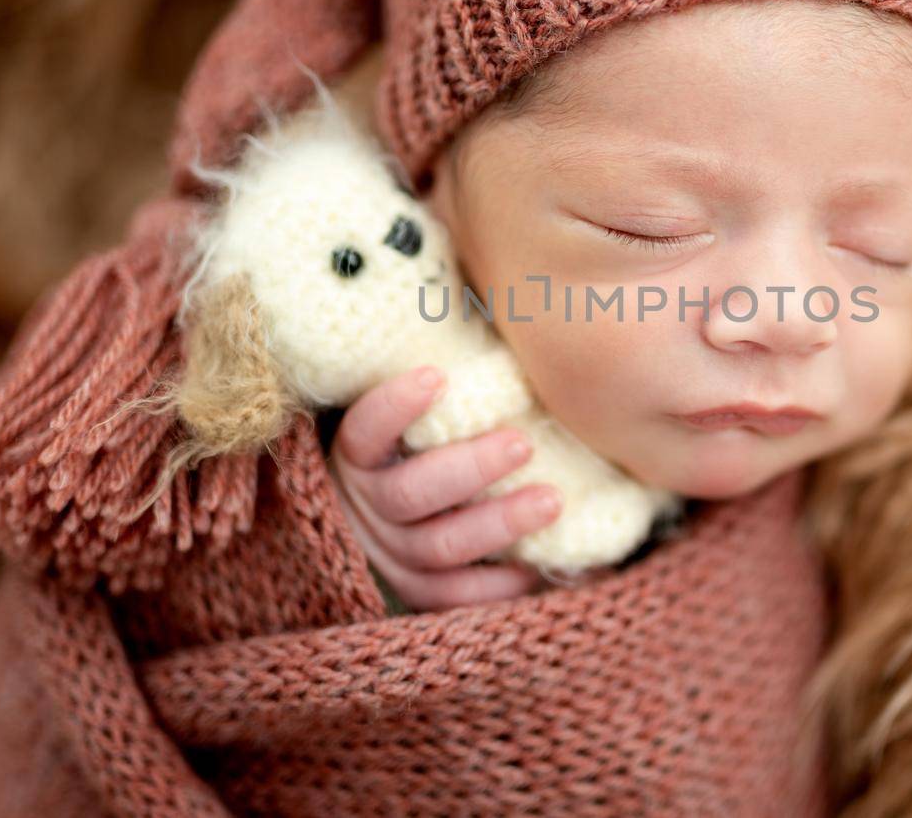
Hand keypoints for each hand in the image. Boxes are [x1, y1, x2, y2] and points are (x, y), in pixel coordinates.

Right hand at [327, 365, 564, 612]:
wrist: (386, 516)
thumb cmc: (424, 438)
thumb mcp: (420, 404)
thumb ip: (445, 374)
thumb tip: (500, 314)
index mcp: (358, 455)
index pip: (365, 431)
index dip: (394, 407)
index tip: (437, 377)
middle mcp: (366, 507)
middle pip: (412, 494)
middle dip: (471, 469)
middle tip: (524, 444)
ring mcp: (389, 555)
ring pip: (440, 546)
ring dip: (499, 523)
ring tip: (553, 500)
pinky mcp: (416, 592)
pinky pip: (454, 597)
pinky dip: (498, 584)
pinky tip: (539, 564)